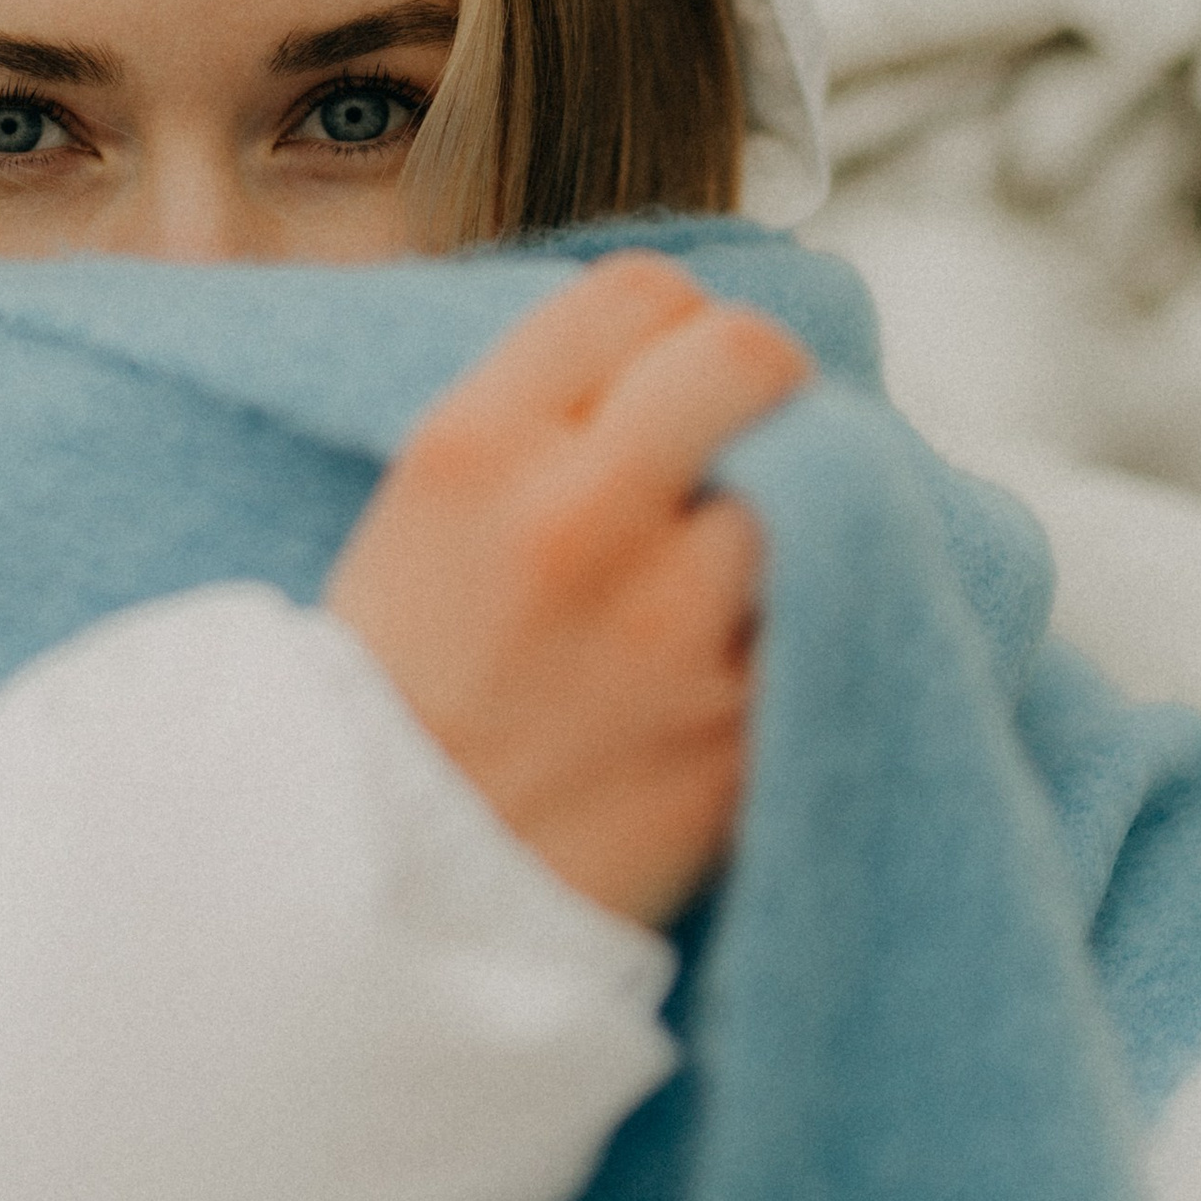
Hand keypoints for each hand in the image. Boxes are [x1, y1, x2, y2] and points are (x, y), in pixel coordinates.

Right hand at [326, 255, 808, 927]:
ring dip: (797, 511)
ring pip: (817, 490)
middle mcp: (578, 521)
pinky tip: (752, 651)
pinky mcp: (740, 738)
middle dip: (763, 385)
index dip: (667, 327)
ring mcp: (674, 636)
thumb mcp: (413, 518)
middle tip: (747, 437)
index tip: (665, 375)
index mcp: (473, 451)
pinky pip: (827, 623)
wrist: (373, 906)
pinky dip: (809, 624)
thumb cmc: (390, 704)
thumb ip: (534, 425)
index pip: (639, 294)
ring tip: (747, 559)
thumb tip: (671, 349)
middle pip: (751, 358)